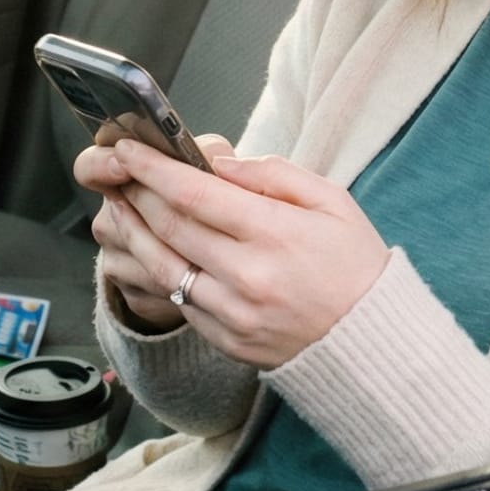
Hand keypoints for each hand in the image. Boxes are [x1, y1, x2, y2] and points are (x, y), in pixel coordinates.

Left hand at [103, 136, 390, 368]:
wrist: (372, 342)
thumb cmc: (355, 265)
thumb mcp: (332, 201)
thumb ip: (274, 175)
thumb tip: (219, 163)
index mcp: (275, 235)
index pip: (194, 194)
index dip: (152, 168)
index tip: (128, 148)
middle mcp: (248, 277)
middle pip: (170, 227)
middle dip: (136, 192)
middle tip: (117, 170)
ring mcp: (233, 314)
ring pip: (162, 267)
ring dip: (132, 232)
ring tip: (120, 205)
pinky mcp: (225, 340)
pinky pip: (178, 301)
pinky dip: (156, 271)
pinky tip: (148, 249)